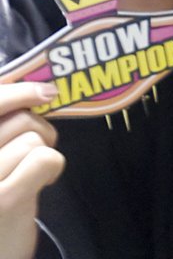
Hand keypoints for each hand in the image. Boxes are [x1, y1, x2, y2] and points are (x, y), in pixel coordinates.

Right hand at [0, 82, 64, 258]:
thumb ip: (4, 124)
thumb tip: (39, 88)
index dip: (19, 90)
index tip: (46, 91)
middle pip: (20, 118)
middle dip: (38, 130)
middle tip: (37, 148)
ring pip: (33, 139)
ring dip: (43, 152)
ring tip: (33, 172)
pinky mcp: (3, 199)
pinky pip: (44, 158)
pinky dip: (52, 167)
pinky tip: (42, 182)